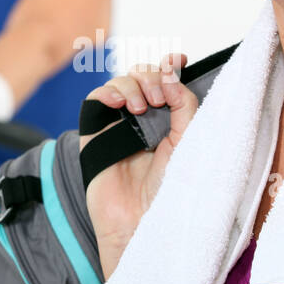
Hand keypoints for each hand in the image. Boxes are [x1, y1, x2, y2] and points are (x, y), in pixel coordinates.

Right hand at [79, 53, 197, 278]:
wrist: (142, 222)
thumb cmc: (168, 191)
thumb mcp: (188, 143)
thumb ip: (185, 106)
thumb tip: (173, 75)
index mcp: (168, 122)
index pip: (166, 83)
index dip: (170, 66)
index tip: (179, 61)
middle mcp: (143, 121)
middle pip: (143, 76)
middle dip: (152, 76)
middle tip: (159, 97)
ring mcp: (118, 126)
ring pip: (121, 83)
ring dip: (133, 85)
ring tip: (141, 108)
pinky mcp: (95, 134)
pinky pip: (96, 99)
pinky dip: (108, 92)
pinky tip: (119, 105)